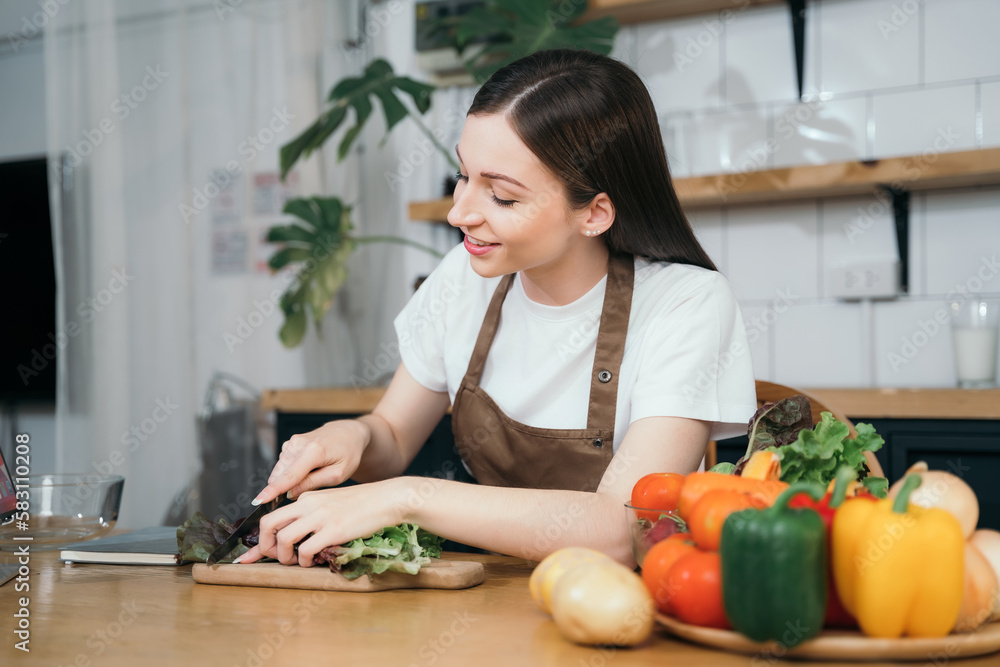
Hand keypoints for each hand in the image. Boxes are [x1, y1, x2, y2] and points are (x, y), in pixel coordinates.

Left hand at [237, 478, 406, 566]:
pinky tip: (311, 562)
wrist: (387, 499)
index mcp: (307, 498)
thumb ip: (313, 513)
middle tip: (274, 558)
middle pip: (268, 524)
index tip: (248, 556)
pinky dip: (303, 560)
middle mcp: (309, 504)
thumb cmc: (364, 504)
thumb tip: (297, 535)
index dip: (258, 539)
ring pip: (284, 539)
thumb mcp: (332, 502)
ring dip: (284, 557)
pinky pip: (306, 549)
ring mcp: (320, 517)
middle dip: (264, 547)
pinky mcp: (333, 529)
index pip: (272, 516)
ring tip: (294, 562)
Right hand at [253, 419, 370, 504]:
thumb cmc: (348, 454)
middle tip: (307, 490)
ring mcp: (292, 442)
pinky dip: (291, 472)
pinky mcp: (289, 444)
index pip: (290, 475)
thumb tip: (290, 493)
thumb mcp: (338, 474)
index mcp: (314, 451)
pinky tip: (308, 469)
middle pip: (281, 475)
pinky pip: (284, 465)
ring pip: (281, 471)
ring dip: (290, 480)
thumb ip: (313, 483)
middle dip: (286, 489)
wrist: (348, 433)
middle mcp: (299, 444)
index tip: (258, 500)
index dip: (273, 490)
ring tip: (314, 475)